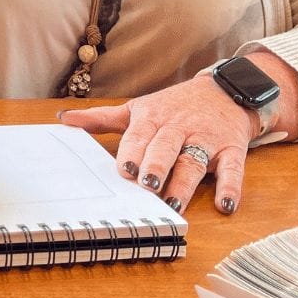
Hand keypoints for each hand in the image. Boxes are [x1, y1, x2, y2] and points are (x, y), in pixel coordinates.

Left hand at [58, 74, 257, 213]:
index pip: (140, 134)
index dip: (133, 151)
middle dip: (156, 165)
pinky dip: (231, 188)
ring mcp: (206, 138)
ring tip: (174, 203)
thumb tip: (63, 118)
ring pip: (194, 160)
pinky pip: (233, 169)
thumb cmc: (173, 105)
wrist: (225, 90)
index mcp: (153, 117)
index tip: (124, 169)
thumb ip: (102, 118)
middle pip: (166, 146)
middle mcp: (178, 127)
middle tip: (147, 185)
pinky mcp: (232, 149)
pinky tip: (225, 206)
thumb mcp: (138, 108)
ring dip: (185, 182)